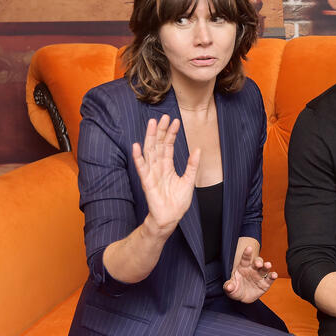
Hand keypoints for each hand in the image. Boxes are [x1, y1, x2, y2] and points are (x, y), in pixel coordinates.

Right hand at [132, 115, 199, 232]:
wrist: (170, 218)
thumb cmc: (177, 201)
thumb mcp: (189, 180)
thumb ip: (192, 165)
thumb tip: (198, 149)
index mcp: (167, 166)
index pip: (168, 146)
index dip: (172, 134)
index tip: (176, 121)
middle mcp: (158, 167)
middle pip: (158, 145)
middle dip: (161, 131)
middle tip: (164, 117)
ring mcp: (152, 173)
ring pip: (150, 152)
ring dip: (150, 137)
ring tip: (152, 124)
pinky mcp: (147, 182)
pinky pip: (142, 168)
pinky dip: (138, 157)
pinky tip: (136, 145)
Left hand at [224, 246, 276, 302]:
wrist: (242, 297)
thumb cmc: (236, 289)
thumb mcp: (230, 288)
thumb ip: (229, 286)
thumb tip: (228, 287)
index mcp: (243, 267)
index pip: (245, 259)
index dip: (247, 253)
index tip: (249, 248)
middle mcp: (253, 269)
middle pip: (257, 262)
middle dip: (258, 261)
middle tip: (258, 263)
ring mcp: (260, 276)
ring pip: (264, 269)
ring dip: (267, 266)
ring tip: (268, 265)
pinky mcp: (266, 283)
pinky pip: (270, 278)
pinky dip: (273, 276)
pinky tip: (274, 275)